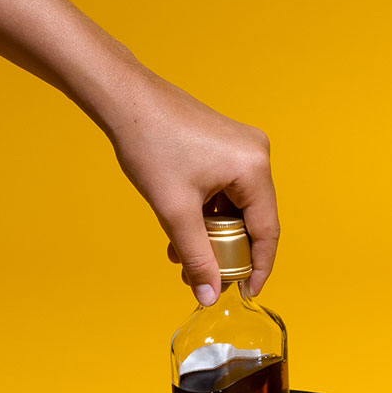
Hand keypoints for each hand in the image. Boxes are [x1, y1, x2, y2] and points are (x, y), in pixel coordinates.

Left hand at [95, 65, 279, 304]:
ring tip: (184, 257)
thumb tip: (209, 294)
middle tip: (207, 278)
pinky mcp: (225, 144)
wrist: (125, 98)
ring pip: (236, 206)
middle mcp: (256, 155)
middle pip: (253, 219)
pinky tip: (183, 229)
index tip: (246, 292)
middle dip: (228, 253)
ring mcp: (242, 147)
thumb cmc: (149, 143)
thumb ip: (196, 256)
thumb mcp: (174, 211)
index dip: (259, 267)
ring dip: (213, 234)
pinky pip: (226, 189)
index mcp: (253, 168)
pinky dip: (208, 212)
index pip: (267, 230)